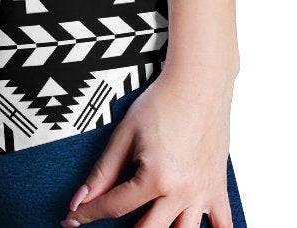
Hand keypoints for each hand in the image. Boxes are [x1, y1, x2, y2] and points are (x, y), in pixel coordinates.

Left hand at [61, 67, 235, 227]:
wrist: (197, 84)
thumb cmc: (162, 103)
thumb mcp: (124, 135)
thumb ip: (103, 171)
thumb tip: (81, 198)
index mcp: (156, 179)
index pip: (115, 207)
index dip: (89, 214)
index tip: (73, 218)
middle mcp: (181, 193)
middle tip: (102, 226)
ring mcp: (202, 194)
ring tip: (144, 225)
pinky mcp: (218, 190)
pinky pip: (223, 226)